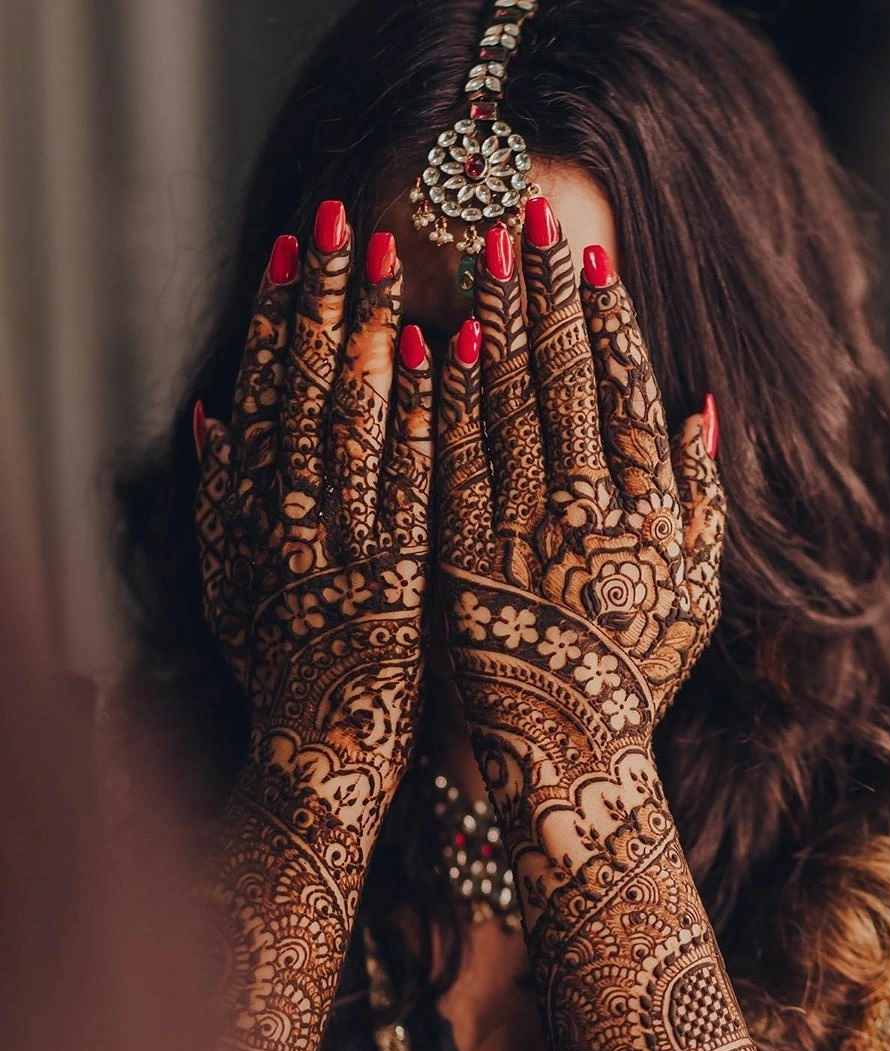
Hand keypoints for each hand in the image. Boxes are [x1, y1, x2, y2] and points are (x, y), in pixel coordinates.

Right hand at [194, 204, 432, 824]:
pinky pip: (406, 475)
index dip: (277, 314)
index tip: (294, 245)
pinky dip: (416, 410)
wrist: (319, 751)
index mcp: (248, 508)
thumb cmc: (280, 667)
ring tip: (393, 255)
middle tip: (345, 217)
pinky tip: (438, 350)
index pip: (263, 390)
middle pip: (304, 385)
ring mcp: (344, 536)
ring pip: (353, 415)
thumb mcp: (226, 582)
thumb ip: (216, 497)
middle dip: (325, 298)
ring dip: (372, 331)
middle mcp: (289, 511)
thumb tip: (206, 410)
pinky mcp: (397, 566)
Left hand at [437, 203, 724, 826]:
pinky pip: (454, 457)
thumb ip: (702, 495)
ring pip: (506, 400)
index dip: (609, 314)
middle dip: (547, 289)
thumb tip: (703, 404)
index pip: (628, 387)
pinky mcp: (460, 550)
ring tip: (486, 251)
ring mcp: (520, 525)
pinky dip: (449, 395)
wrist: (564, 750)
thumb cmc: (636, 672)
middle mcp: (588, 505)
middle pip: (565, 375)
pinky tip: (442, 339)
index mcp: (650, 508)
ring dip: (497, 318)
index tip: (592, 253)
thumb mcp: (698, 590)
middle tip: (530, 216)